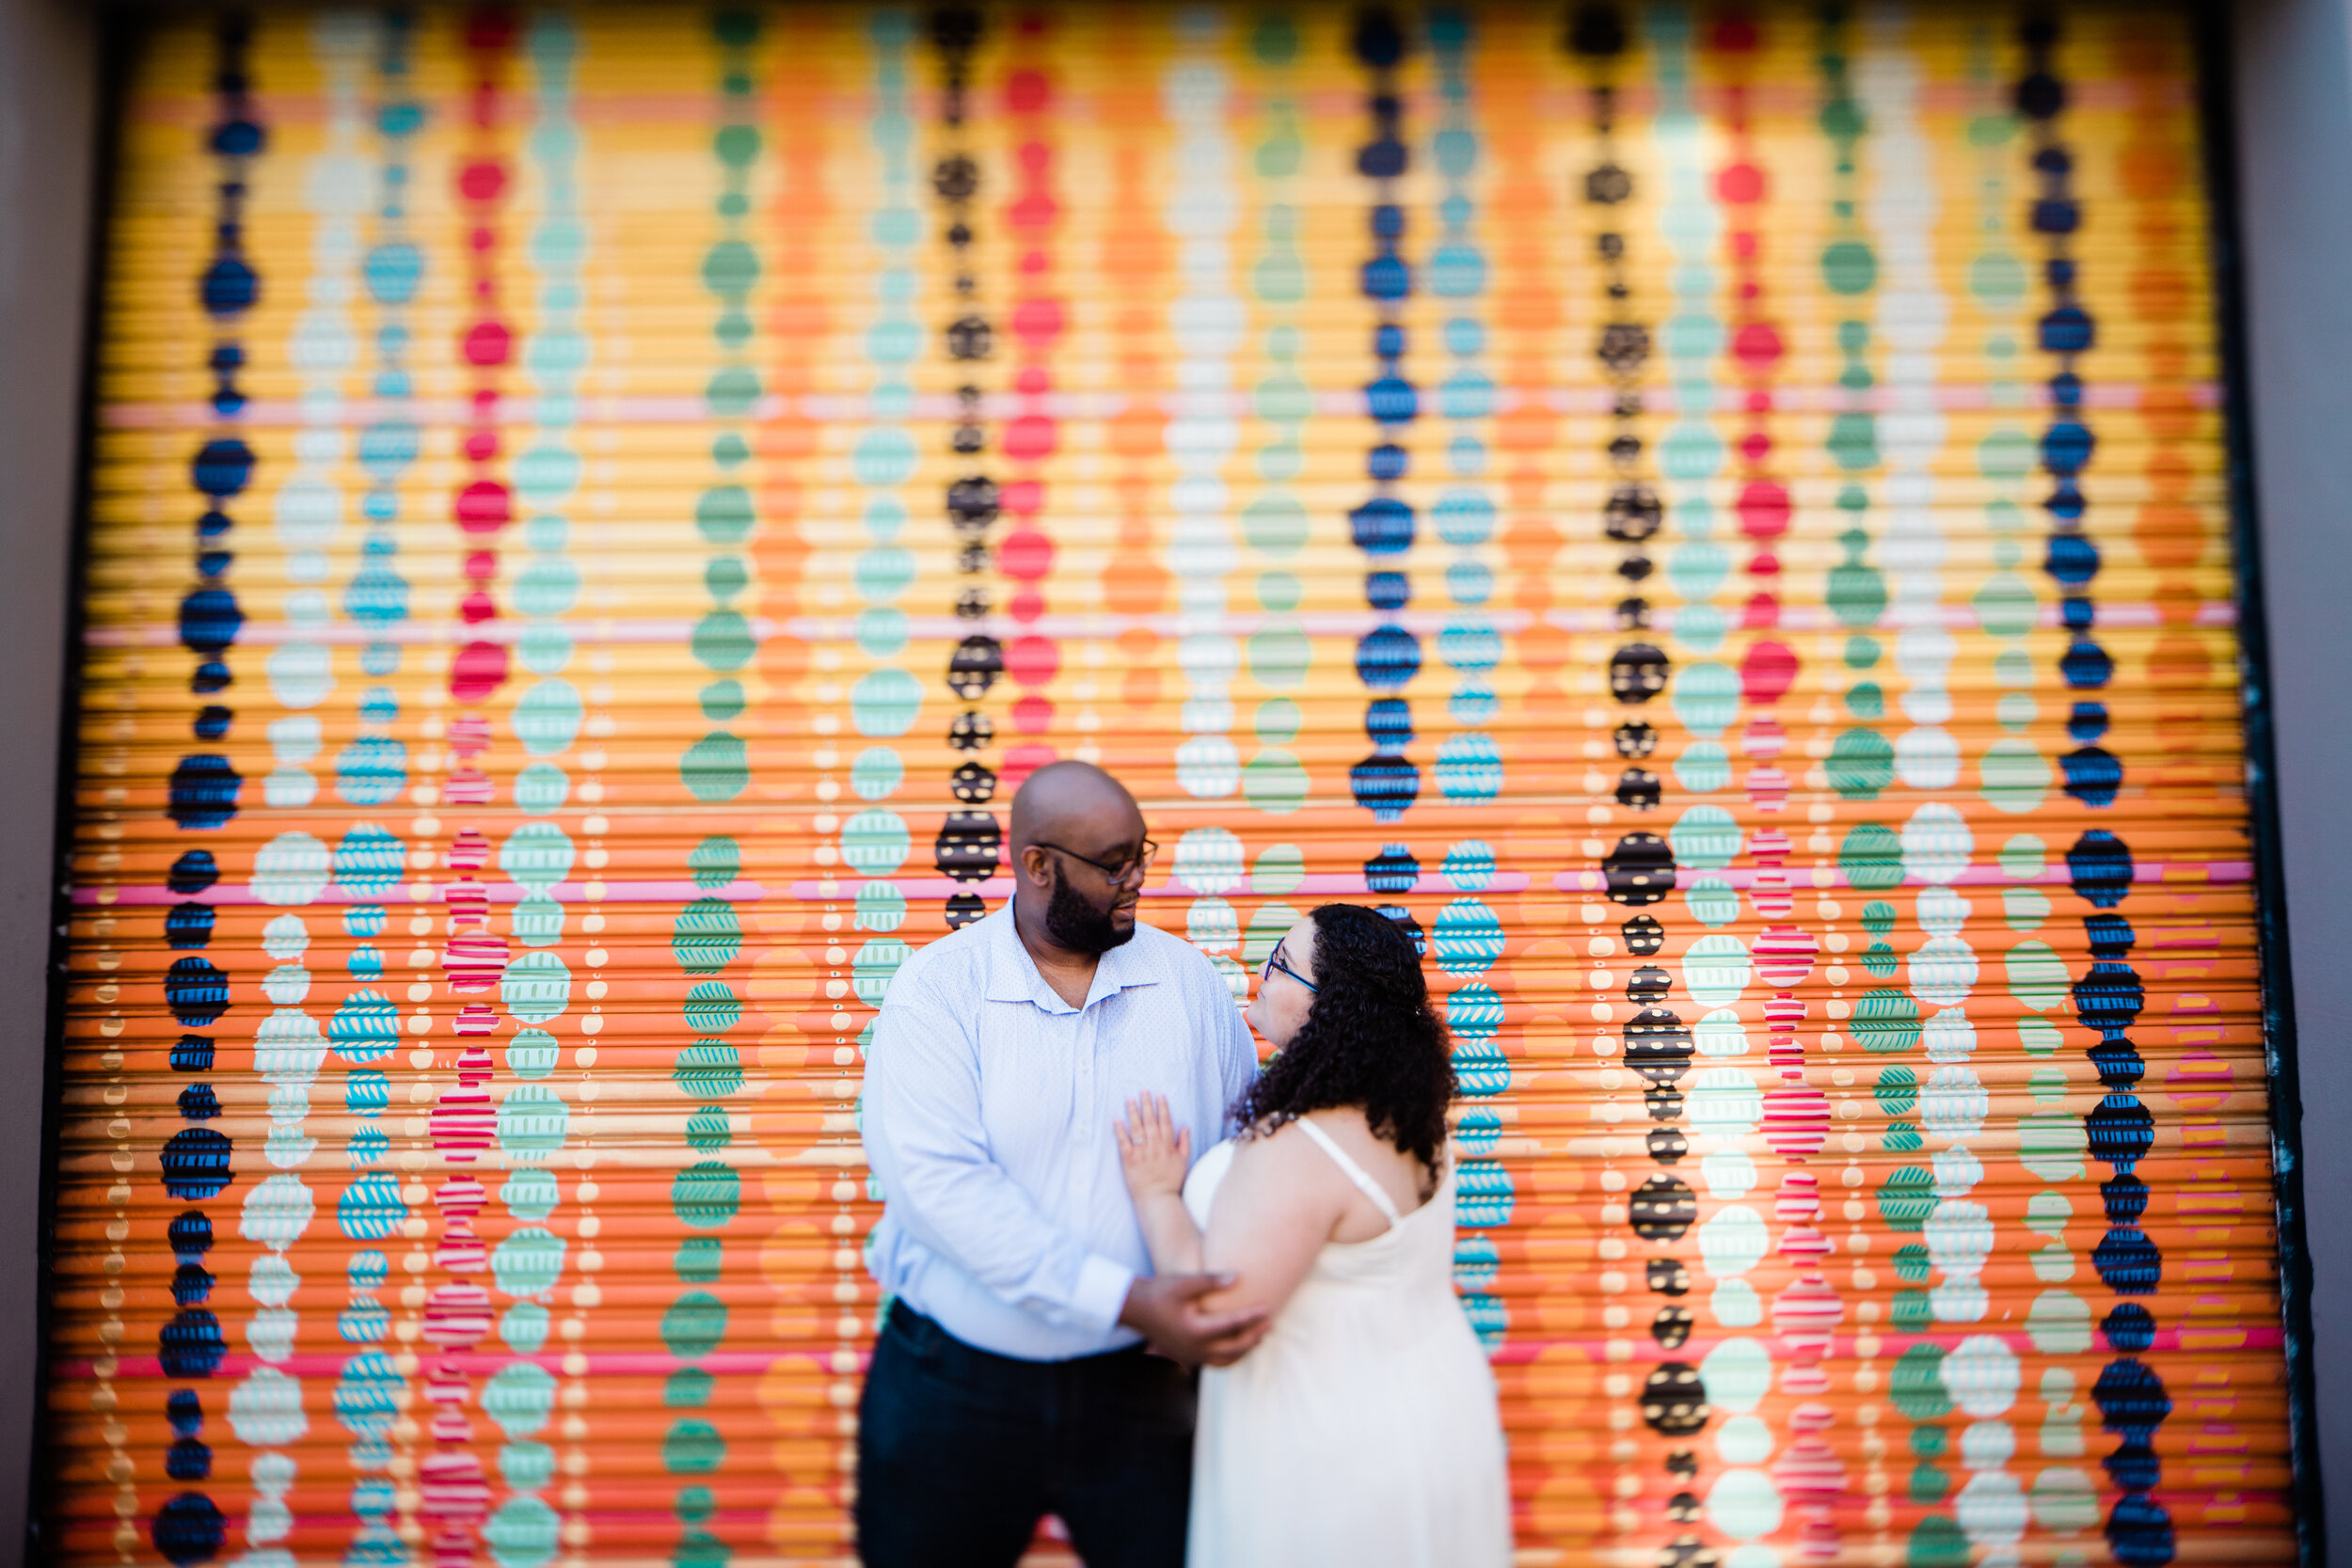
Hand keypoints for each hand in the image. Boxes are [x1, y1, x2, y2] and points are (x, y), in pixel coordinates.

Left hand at [1115, 1092, 1190, 1199]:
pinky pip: (1123, 1142)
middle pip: (1150, 1121)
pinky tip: (1117, 1120)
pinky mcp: (1129, 1160)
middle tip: (1143, 1092)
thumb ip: (1185, 1143)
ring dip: (1133, 1113)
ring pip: (1137, 1128)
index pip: (1165, 1122)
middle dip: (1147, 1105)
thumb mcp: (1183, 1162)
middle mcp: (1155, 1146)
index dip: (1162, 1108)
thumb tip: (1185, 1127)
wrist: (1158, 1198)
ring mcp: (1141, 1152)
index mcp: (1168, 1146)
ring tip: (1130, 1100)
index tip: (1159, 1096)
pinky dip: (1120, 1131)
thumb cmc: (1171, 1181)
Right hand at [1119, 1272, 1268, 1366]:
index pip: (1232, 1325)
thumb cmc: (1159, 1291)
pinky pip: (1216, 1362)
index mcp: (1195, 1331)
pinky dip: (1232, 1356)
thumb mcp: (1184, 1283)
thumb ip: (1211, 1281)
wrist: (1135, 1308)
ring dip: (1245, 1349)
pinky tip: (1240, 1346)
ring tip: (1260, 1336)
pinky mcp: (1187, 1357)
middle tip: (1271, 1323)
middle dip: (1254, 1335)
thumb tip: (1238, 1277)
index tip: (1268, 1307)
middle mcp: (1194, 1349)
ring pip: (1226, 1360)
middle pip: (1234, 1347)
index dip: (1252, 1316)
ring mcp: (1190, 1356)